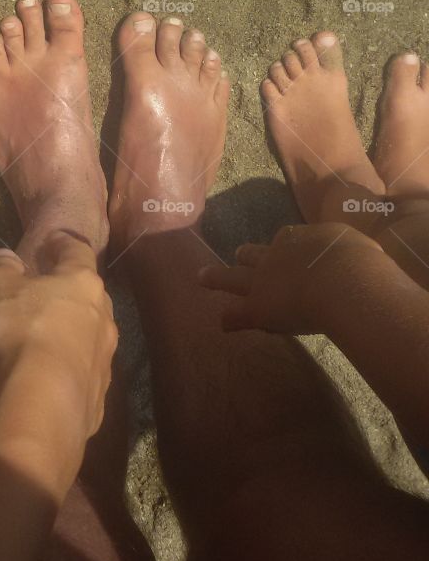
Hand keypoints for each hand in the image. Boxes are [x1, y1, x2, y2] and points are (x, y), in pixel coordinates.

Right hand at [0, 231, 116, 442]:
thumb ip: (1, 266)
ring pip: (90, 337)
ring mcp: (105, 361)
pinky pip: (83, 375)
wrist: (40, 405)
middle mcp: (104, 318)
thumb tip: (5, 256)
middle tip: (48, 292)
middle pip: (90, 296)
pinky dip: (68, 371)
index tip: (53, 241)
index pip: (78, 252)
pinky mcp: (98, 399)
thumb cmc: (19, 331)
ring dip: (72, 333)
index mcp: (83, 283)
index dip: (64, 243)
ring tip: (47, 339)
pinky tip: (50, 379)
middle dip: (71, 292)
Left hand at [199, 223, 381, 333]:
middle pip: (254, 253)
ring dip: (216, 277)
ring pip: (232, 277)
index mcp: (300, 239)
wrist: (342, 281)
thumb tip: (356, 256)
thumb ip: (349, 252)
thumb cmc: (358, 262)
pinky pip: (238, 314)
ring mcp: (262, 281)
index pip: (287, 238)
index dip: (285, 245)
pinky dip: (230, 318)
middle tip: (238, 254)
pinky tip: (222, 322)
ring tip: (201, 276)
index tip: (286, 248)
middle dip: (246, 255)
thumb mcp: (356, 246)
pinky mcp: (258, 308)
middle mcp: (276, 256)